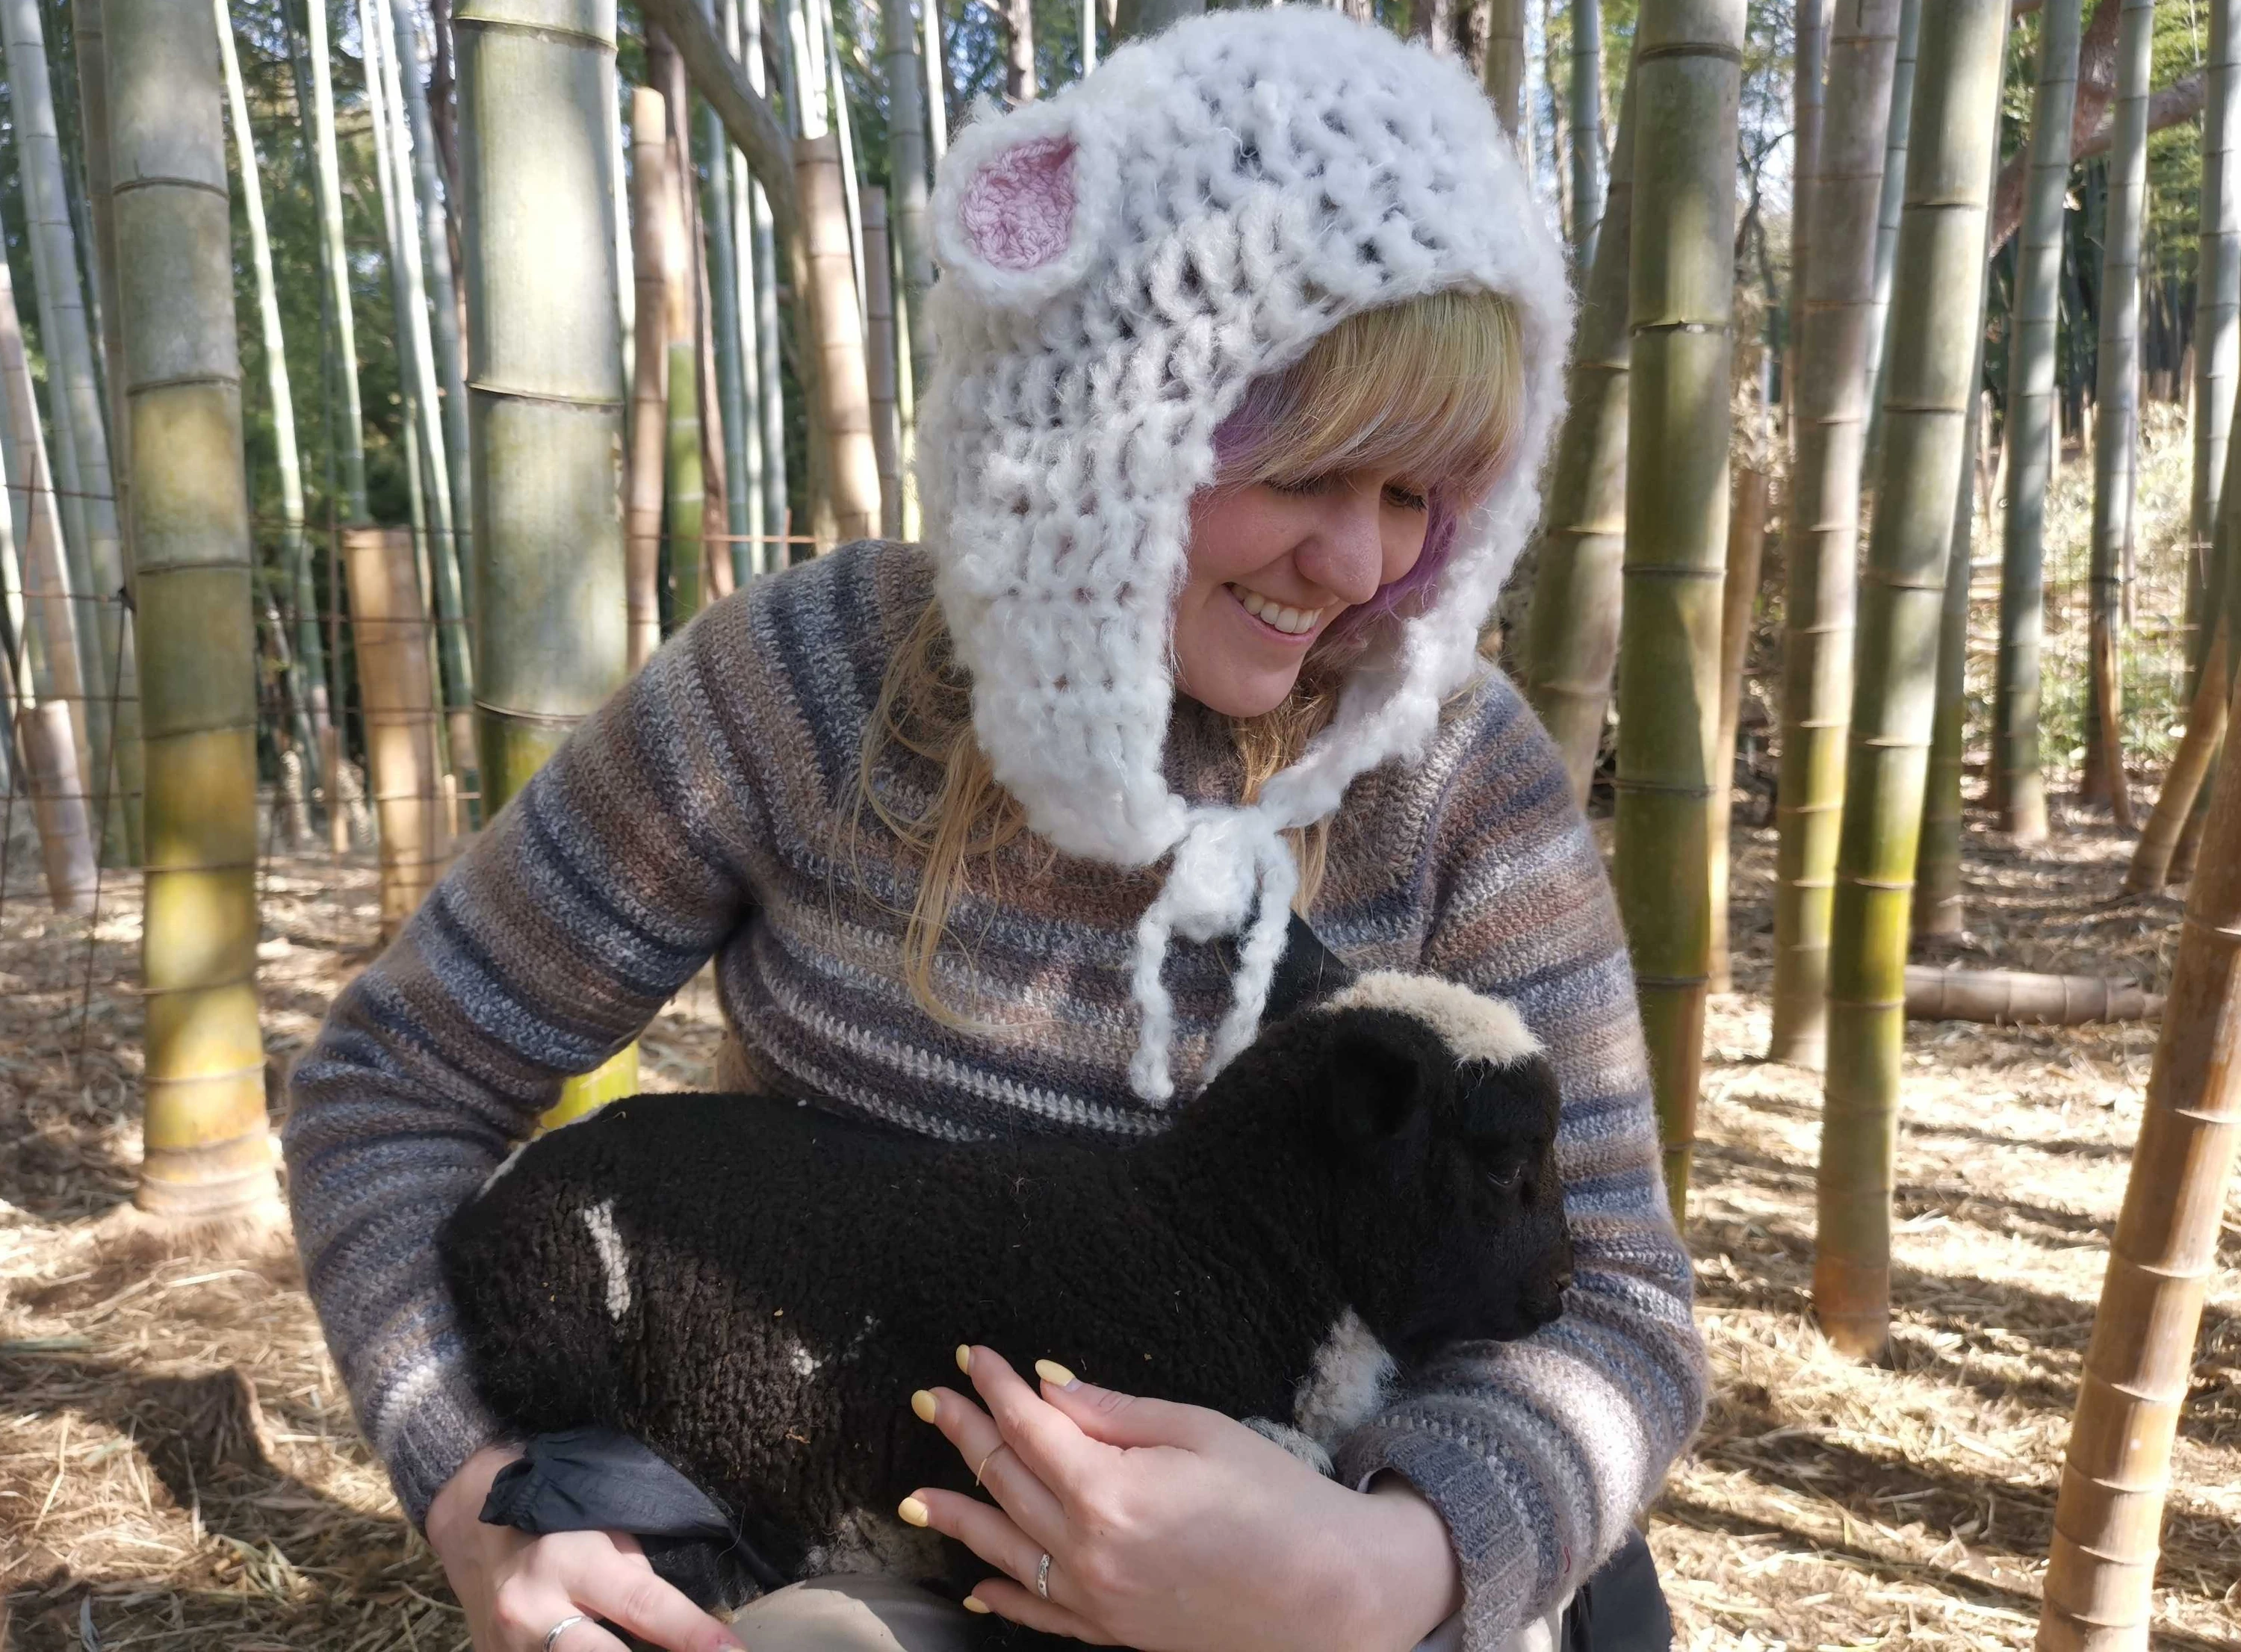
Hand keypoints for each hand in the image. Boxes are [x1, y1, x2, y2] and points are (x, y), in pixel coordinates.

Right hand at [425, 1445, 745, 1651]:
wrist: (471, 1522)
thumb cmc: (554, 1514)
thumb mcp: (603, 1526)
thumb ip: (637, 1574)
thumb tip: (686, 1628)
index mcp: (569, 1560)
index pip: (644, 1604)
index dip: (694, 1634)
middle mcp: (532, 1608)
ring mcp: (507, 1646)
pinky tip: (606, 1647)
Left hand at [901, 1347, 1462, 1651]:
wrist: (1335, 1595)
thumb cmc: (1278, 1501)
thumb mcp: (1200, 1432)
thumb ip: (1114, 1413)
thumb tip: (1049, 1386)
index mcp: (1108, 1492)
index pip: (1029, 1426)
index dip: (995, 1385)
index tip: (972, 1355)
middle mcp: (1088, 1552)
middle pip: (1006, 1481)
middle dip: (965, 1434)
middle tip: (931, 1399)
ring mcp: (1098, 1601)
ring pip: (1004, 1552)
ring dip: (958, 1516)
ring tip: (913, 1494)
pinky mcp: (1116, 1634)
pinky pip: (1041, 1617)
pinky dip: (1002, 1598)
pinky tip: (974, 1587)